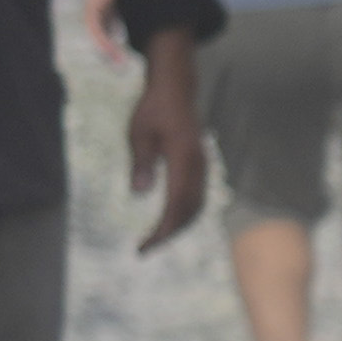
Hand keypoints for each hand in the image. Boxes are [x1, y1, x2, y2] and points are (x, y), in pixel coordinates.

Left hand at [119, 33, 210, 247]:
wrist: (176, 90)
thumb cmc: (153, 109)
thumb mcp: (139, 133)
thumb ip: (141, 163)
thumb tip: (139, 193)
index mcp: (183, 159)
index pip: (175, 205)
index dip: (162, 230)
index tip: (145, 246)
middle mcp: (198, 167)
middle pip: (189, 211)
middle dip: (169, 234)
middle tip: (146, 249)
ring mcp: (202, 166)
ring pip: (196, 206)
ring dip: (179, 226)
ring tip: (157, 238)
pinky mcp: (200, 166)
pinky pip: (198, 197)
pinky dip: (186, 214)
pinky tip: (172, 220)